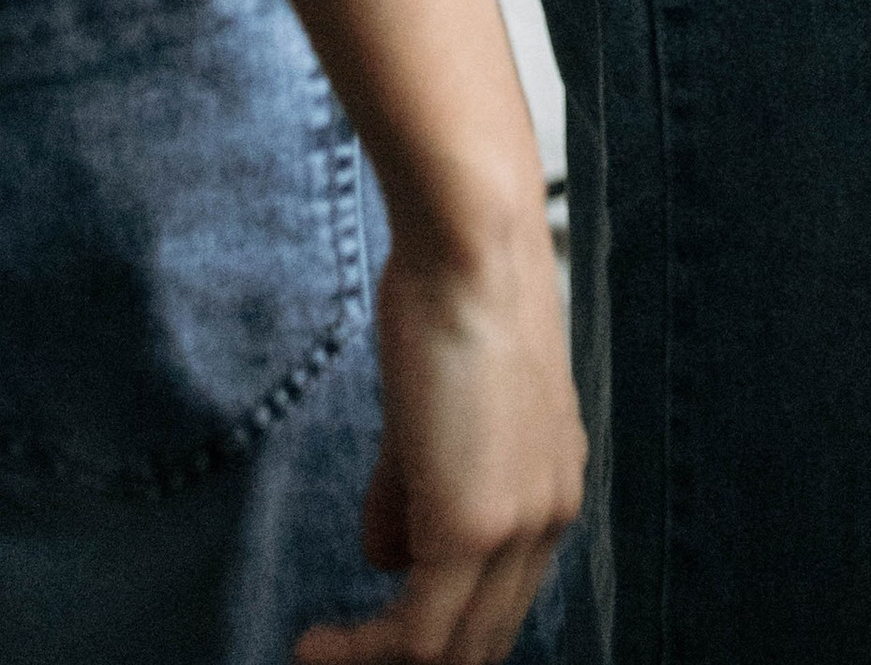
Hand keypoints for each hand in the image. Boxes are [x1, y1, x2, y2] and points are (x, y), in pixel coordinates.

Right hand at [296, 210, 583, 664]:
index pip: (501, 604)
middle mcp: (551, 518)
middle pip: (482, 642)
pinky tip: (317, 647)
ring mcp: (518, 527)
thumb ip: (415, 494)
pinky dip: (361, 654)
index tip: (376, 642)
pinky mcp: (473, 529)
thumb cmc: (448, 302)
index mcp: (552, 489)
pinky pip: (417, 635)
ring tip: (319, 658)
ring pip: (450, 650)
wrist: (470, 246)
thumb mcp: (434, 417)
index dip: (439, 638)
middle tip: (340, 660)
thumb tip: (385, 558)